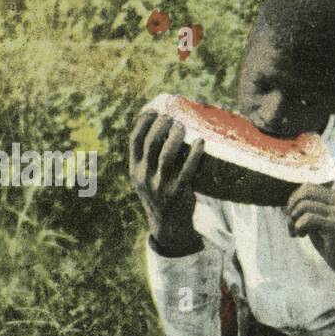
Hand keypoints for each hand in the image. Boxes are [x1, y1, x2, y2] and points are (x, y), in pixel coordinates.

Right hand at [129, 110, 203, 253]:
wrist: (168, 225)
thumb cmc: (160, 194)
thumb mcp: (146, 178)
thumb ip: (149, 159)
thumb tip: (162, 129)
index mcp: (134, 170)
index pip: (134, 141)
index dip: (142, 122)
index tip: (153, 110)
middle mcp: (144, 176)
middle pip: (150, 144)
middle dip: (161, 126)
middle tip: (172, 117)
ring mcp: (160, 185)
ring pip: (166, 155)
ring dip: (175, 137)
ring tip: (183, 126)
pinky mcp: (178, 192)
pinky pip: (188, 170)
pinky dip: (195, 154)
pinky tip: (200, 142)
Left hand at [286, 184, 334, 299]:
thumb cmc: (332, 244)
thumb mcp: (319, 222)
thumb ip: (308, 211)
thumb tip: (286, 205)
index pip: (308, 187)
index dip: (294, 200)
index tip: (292, 216)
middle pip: (305, 192)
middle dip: (292, 207)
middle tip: (291, 223)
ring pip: (304, 206)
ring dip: (293, 221)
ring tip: (296, 232)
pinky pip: (308, 219)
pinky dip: (299, 227)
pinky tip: (302, 236)